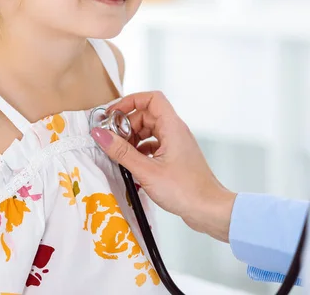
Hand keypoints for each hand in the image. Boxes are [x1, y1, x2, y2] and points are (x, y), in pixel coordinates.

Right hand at [91, 90, 236, 242]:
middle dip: (127, 123)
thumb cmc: (185, 190)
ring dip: (133, 137)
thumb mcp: (146, 171)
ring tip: (121, 152)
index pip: (151, 98)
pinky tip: (133, 162)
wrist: (209, 210)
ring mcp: (176, 143)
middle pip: (147, 114)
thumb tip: (100, 135)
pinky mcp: (176, 156)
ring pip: (150, 129)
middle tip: (112, 138)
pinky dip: (141, 149)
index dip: (130, 101)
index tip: (112, 113)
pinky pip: (155, 143)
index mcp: (172, 126)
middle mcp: (175, 130)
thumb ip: (121, 152)